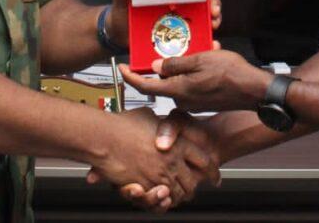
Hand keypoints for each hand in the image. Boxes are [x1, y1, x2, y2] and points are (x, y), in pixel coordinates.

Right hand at [87, 108, 219, 210]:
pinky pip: (160, 201)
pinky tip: (159, 196)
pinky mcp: (145, 187)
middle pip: (193, 181)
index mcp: (178, 143)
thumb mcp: (151, 117)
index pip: (204, 161)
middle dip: (192, 186)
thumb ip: (161, 125)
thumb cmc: (124, 123)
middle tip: (192, 187)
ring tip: (175, 193)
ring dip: (177, 196)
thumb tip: (163, 126)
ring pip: (178, 194)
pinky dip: (161, 202)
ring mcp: (159, 175)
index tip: (214, 176)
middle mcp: (172, 161)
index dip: (211, 170)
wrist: (103, 135)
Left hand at [106, 0, 222, 50]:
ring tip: (213, 24)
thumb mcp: (121, 3)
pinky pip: (198, 36)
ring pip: (205, 15)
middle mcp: (179, 1)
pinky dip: (207, 39)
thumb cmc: (122, 15)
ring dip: (214, 18)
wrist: (119, 38)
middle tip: (213, 9)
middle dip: (213, 1)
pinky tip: (211, 43)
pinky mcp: (182, 35)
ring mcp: (182, 18)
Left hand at [119, 50, 271, 112]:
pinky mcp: (204, 102)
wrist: (255, 91)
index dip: (130, 77)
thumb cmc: (231, 74)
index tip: (121, 68)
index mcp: (178, 90)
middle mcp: (183, 100)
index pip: (145, 86)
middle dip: (161, 67)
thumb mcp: (200, 60)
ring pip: (178, 83)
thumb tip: (156, 67)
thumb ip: (176, 64)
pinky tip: (205, 61)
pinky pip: (190, 86)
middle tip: (164, 49)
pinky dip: (192, 74)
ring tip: (194, 51)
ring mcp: (194, 103)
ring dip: (181, 68)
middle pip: (162, 83)